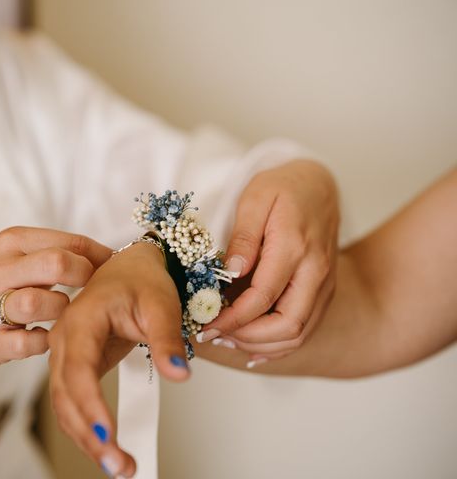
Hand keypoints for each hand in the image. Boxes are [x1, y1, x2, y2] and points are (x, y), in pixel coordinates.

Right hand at [0, 227, 111, 372]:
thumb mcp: (16, 259)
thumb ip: (55, 253)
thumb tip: (109, 256)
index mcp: (10, 242)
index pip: (69, 241)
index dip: (100, 257)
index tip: (113, 269)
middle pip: (57, 263)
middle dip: (85, 277)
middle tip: (93, 290)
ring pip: (42, 302)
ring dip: (61, 311)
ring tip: (60, 313)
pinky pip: (33, 342)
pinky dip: (46, 341)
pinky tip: (45, 336)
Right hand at [48, 243, 185, 477]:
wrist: (130, 267)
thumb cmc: (142, 280)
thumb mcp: (161, 305)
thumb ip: (167, 339)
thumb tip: (179, 375)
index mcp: (82, 320)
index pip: (79, 369)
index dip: (90, 405)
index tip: (108, 435)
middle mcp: (65, 338)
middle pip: (66, 396)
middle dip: (90, 435)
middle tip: (119, 465)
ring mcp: (65, 353)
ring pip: (64, 405)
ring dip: (86, 438)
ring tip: (118, 465)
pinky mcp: (74, 364)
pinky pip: (72, 401)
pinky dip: (86, 426)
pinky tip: (106, 446)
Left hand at [200, 159, 338, 362]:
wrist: (319, 186)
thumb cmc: (283, 188)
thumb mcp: (255, 199)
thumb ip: (244, 237)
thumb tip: (231, 272)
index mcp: (295, 247)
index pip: (263, 298)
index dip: (233, 319)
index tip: (206, 325)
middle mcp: (316, 272)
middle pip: (289, 326)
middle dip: (248, 339)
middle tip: (215, 335)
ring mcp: (324, 284)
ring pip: (300, 334)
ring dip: (262, 345)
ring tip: (227, 340)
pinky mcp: (324, 291)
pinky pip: (306, 327)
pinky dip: (279, 343)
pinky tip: (251, 345)